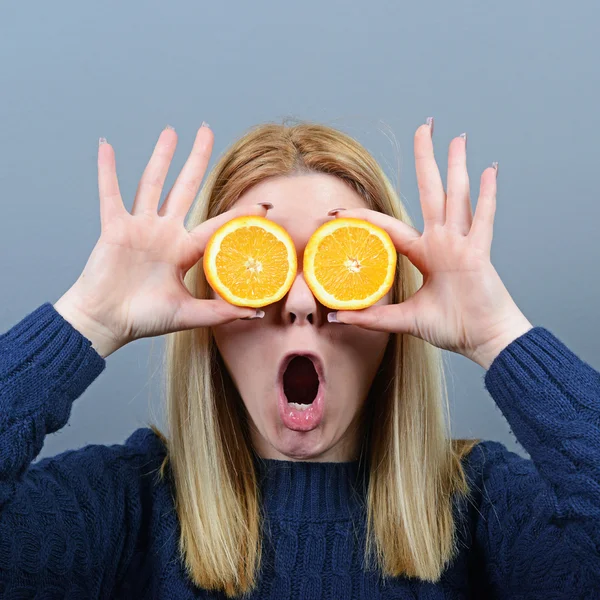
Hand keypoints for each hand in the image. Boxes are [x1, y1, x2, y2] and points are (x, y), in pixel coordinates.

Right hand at [54, 124, 266, 358]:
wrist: (107, 322)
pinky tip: (107, 147)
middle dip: (197, 161)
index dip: (240, 215)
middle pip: (184, 188)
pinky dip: (107, 171)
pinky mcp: (114, 228)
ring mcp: (139, 227)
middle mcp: (164, 233)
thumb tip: (255, 315)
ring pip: (152, 183)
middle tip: (207, 132)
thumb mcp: (188, 315)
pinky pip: (109, 194)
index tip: (264, 203)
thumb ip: (219, 313)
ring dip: (161, 157)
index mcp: (184, 251)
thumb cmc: (145, 318)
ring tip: (172, 132)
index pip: (217, 227)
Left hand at [328, 121, 532, 369]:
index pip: (390, 228)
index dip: (365, 219)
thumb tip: (335, 317)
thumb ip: (372, 317)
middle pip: (431, 192)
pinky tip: (489, 169)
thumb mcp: (404, 320)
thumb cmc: (452, 327)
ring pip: (456, 197)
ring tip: (456, 137)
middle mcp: (443, 242)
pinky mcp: (478, 254)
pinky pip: (482, 220)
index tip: (339, 210)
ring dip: (456, 166)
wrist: (483, 339)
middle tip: (424, 128)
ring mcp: (462, 244)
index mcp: (426, 253)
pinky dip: (487, 195)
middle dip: (426, 160)